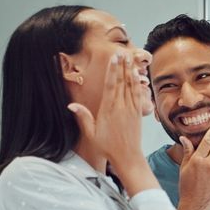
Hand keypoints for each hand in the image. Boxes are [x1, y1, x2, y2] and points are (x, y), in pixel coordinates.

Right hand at [67, 54, 144, 170]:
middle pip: (121, 81)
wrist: (128, 157)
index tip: (114, 58)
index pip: (111, 85)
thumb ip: (83, 118)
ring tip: (129, 58)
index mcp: (108, 109)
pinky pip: (138, 94)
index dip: (112, 70)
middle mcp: (121, 107)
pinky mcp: (138, 113)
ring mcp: (131, 109)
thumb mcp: (91, 134)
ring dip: (130, 71)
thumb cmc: (108, 147)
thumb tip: (71, 106)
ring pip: (131, 85)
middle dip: (121, 66)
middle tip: (122, 52)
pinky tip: (137, 75)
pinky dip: (137, 83)